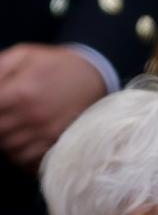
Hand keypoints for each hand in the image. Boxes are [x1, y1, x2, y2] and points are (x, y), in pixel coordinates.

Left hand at [0, 44, 107, 170]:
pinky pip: (29, 160)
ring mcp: (48, 133)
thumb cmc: (53, 64)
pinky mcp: (58, 143)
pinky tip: (17, 142)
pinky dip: (18, 156)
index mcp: (22, 93)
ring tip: (6, 129)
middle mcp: (34, 117)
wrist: (92, 76)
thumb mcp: (22, 55)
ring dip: (3, 141)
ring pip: (10, 150)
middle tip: (2, 116)